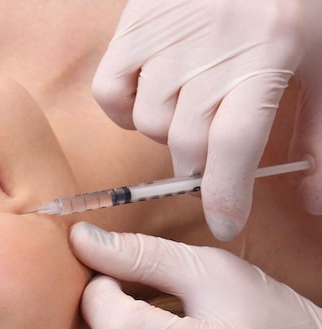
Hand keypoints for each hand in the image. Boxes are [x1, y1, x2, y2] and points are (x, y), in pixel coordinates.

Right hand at [92, 0, 321, 240]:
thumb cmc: (296, 8)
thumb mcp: (321, 70)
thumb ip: (318, 138)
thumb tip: (311, 202)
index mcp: (266, 54)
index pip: (233, 144)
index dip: (226, 195)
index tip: (226, 224)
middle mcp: (211, 47)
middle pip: (189, 142)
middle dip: (202, 165)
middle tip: (214, 158)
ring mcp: (165, 36)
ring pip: (150, 123)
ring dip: (168, 136)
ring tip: (189, 116)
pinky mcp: (133, 27)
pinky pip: (111, 92)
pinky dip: (124, 111)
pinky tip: (149, 99)